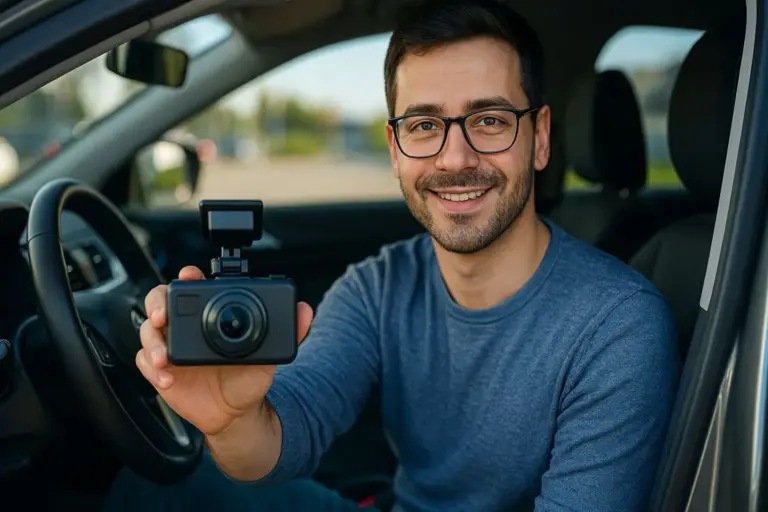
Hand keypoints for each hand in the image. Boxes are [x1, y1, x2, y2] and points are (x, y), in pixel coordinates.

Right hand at [135, 265, 313, 436]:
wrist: (236, 413)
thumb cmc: (247, 378)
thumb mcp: (269, 355)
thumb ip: (289, 332)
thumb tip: (306, 311)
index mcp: (208, 315)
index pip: (193, 287)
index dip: (187, 277)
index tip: (190, 276)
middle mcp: (186, 326)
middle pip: (159, 301)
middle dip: (157, 303)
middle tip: (163, 315)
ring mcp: (170, 347)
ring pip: (147, 332)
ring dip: (153, 343)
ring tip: (164, 359)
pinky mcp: (159, 370)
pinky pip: (144, 363)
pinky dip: (151, 369)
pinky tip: (167, 378)